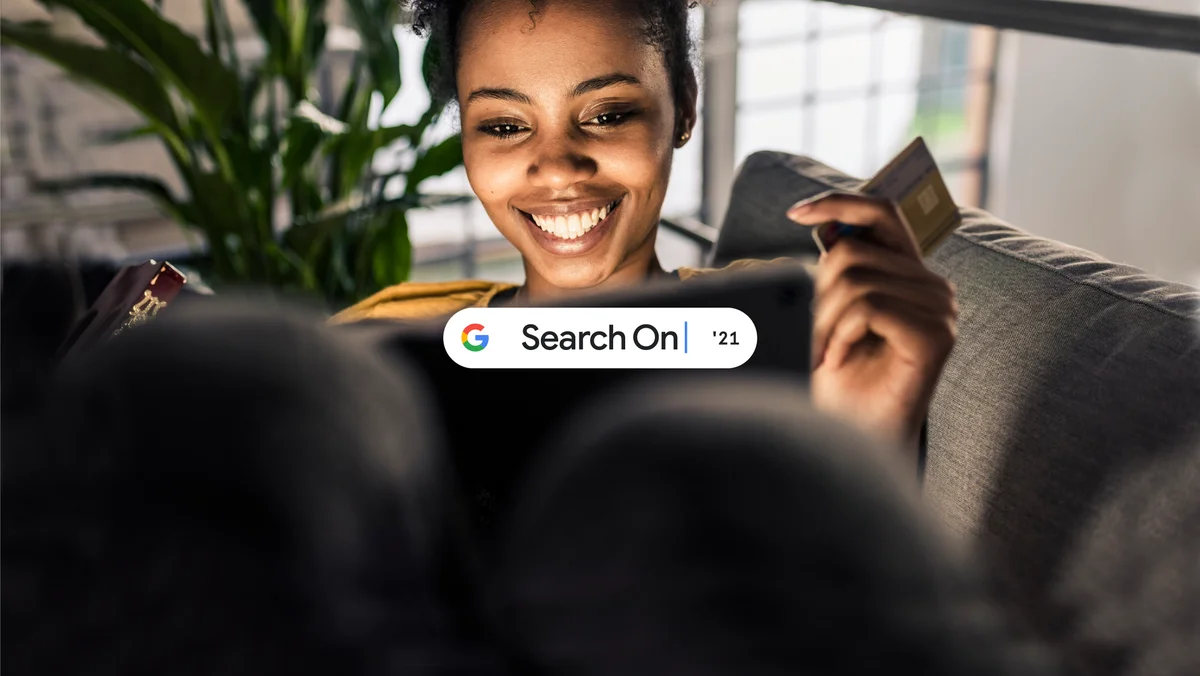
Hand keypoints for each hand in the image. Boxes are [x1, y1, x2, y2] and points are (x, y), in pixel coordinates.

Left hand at [788, 194, 956, 460]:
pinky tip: (837, 361)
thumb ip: (835, 269)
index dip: (840, 202)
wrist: (851, 438)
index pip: (882, 212)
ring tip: (820, 355)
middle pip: (851, 253)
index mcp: (907, 273)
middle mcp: (931, 286)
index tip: (796, 212)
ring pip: (856, 281)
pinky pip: (869, 308)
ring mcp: (940, 310)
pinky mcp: (937, 335)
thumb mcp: (827, 314)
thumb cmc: (837, 381)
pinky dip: (840, 334)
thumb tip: (819, 225)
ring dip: (822, 323)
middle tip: (807, 339)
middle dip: (814, 296)